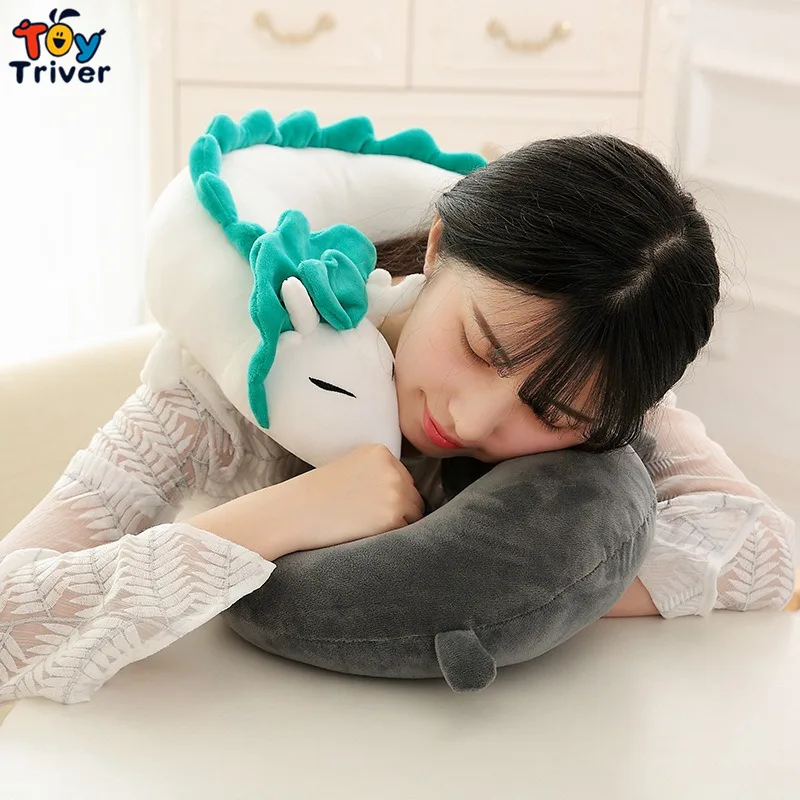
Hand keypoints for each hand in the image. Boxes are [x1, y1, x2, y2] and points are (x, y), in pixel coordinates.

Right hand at [188, 444, 424, 559]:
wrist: (294, 512)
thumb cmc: (316, 495)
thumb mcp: (350, 467)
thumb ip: (377, 473)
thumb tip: (406, 493)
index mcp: (381, 452)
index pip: (403, 478)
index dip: (389, 496)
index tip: (365, 503)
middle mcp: (392, 467)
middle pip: (413, 496)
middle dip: (396, 510)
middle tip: (364, 518)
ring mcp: (395, 490)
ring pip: (413, 515)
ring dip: (396, 524)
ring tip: (364, 525)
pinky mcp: (392, 515)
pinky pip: (405, 531)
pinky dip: (390, 536)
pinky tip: (365, 532)